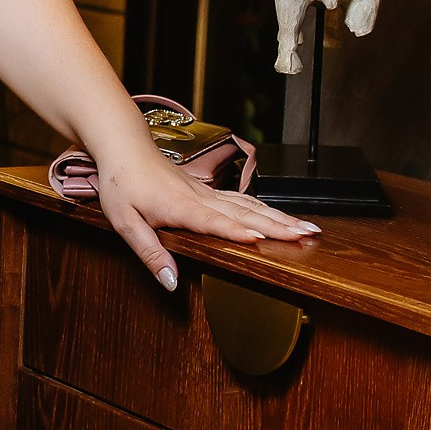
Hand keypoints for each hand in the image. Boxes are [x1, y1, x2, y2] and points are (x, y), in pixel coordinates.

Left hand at [94, 158, 319, 290]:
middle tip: (307, 235)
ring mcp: (208, 193)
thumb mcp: (125, 223)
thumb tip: (170, 282)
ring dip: (281, 217)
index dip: (237, 231)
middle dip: (278, 225)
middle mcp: (200, 198)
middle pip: (245, 213)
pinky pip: (243, 201)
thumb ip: (150, 253)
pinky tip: (283, 217)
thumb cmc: (123, 184)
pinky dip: (267, 209)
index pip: (214, 221)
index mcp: (180, 208)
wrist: (125, 148)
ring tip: (308, 228)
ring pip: (250, 205)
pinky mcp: (209, 191)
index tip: (262, 239)